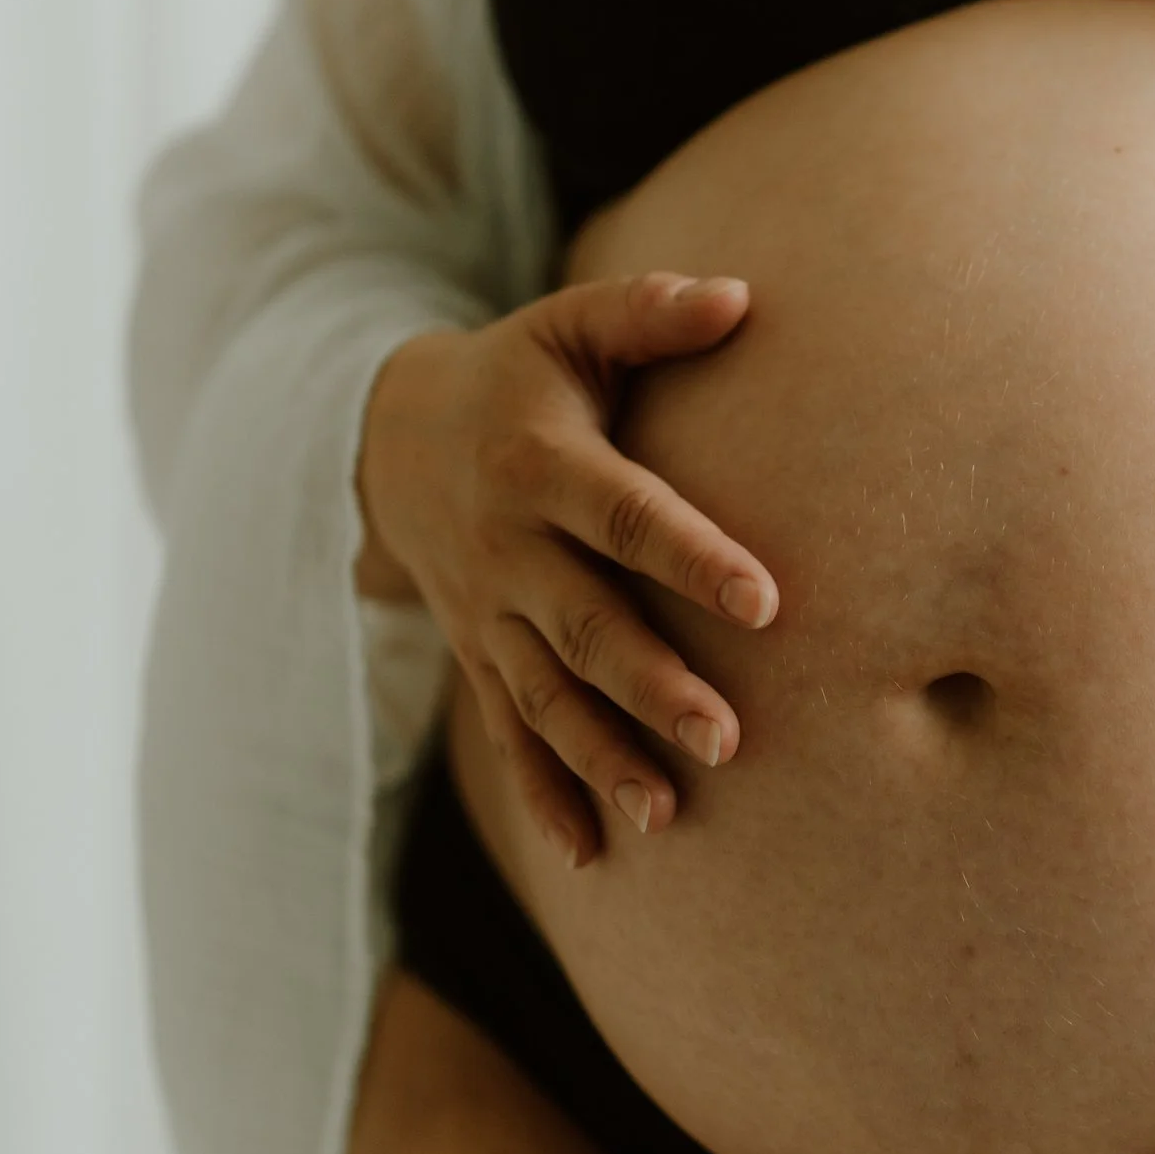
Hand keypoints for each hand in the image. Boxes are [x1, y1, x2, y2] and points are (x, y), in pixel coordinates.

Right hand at [357, 273, 776, 867]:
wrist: (388, 436)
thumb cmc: (519, 375)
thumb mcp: (568, 325)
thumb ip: (649, 313)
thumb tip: (744, 296)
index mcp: (542, 464)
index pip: (626, 516)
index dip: (692, 557)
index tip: (766, 602)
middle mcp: (509, 548)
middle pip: (584, 626)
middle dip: (652, 686)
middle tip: (727, 739)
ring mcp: (487, 612)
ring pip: (545, 697)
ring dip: (602, 759)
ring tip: (666, 815)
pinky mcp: (477, 655)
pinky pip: (506, 735)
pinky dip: (543, 796)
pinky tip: (589, 857)